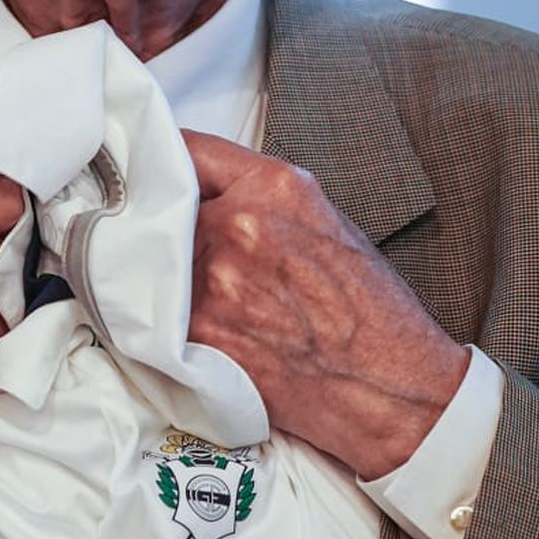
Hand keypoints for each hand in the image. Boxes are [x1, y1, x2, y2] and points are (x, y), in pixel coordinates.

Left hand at [184, 130, 468, 478]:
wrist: (390, 389)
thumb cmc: (369, 311)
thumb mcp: (324, 220)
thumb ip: (258, 195)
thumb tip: (204, 189)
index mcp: (273, 188)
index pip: (188, 149)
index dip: (166, 161)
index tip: (152, 169)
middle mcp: (239, 226)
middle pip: (160, 205)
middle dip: (162, 221)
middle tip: (165, 238)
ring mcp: (213, 282)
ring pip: (149, 260)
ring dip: (155, 271)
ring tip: (188, 288)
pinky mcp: (197, 335)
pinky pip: (152, 312)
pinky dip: (158, 316)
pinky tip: (185, 325)